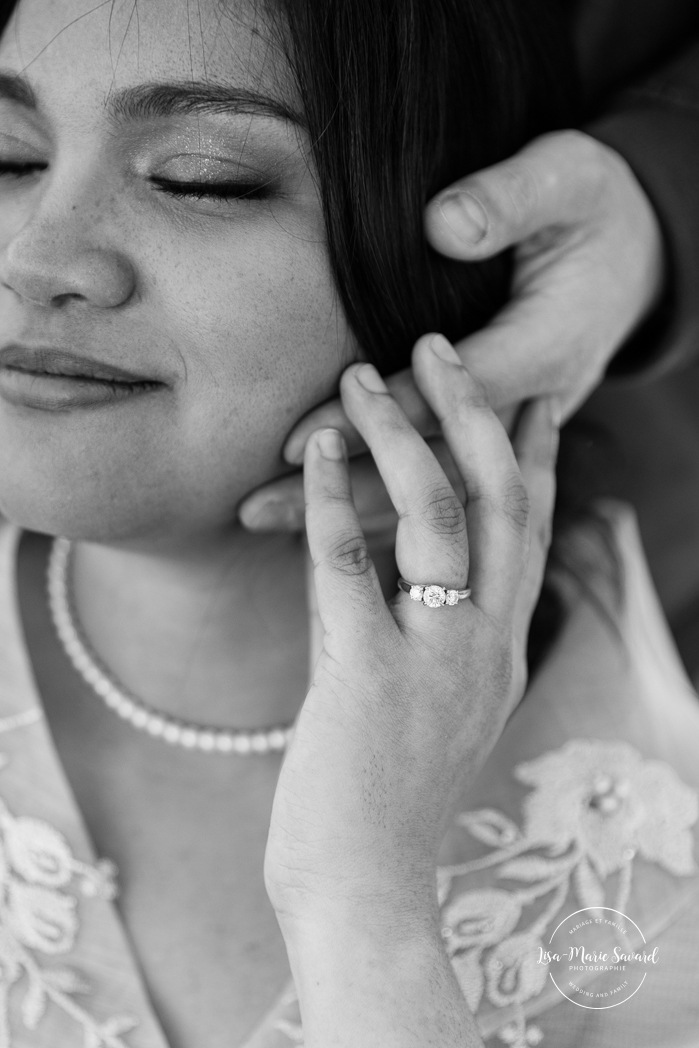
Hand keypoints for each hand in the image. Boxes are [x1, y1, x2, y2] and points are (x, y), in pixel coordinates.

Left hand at [238, 130, 661, 536]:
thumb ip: (510, 197)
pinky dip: (385, 500)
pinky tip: (322, 514)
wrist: (636, 254)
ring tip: (268, 521)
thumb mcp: (568, 176)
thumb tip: (442, 225)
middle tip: (255, 508)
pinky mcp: (499, 431)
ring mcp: (516, 426)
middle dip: (342, 491)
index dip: (372, 423)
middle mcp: (532, 403)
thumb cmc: (591, 207)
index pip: (447, 400)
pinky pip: (443, 478)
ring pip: (434, 487)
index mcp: (547, 347)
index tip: (295, 442)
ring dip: (351, 508)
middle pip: (432, 467)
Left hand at [264, 334, 557, 924]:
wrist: (366, 892)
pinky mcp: (366, 676)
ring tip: (366, 374)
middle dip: (477, 414)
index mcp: (503, 650)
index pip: (534, 533)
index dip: (533, 455)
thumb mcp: (432, 706)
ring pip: (439, 516)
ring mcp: (434, 660)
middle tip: (443, 346)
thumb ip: (430, 635)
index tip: (528, 394)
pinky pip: (348, 565)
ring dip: (402, 434)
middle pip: (505, 502)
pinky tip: (315, 450)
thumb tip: (402, 571)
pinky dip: (328, 497)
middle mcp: (487, 646)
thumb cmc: (386, 800)